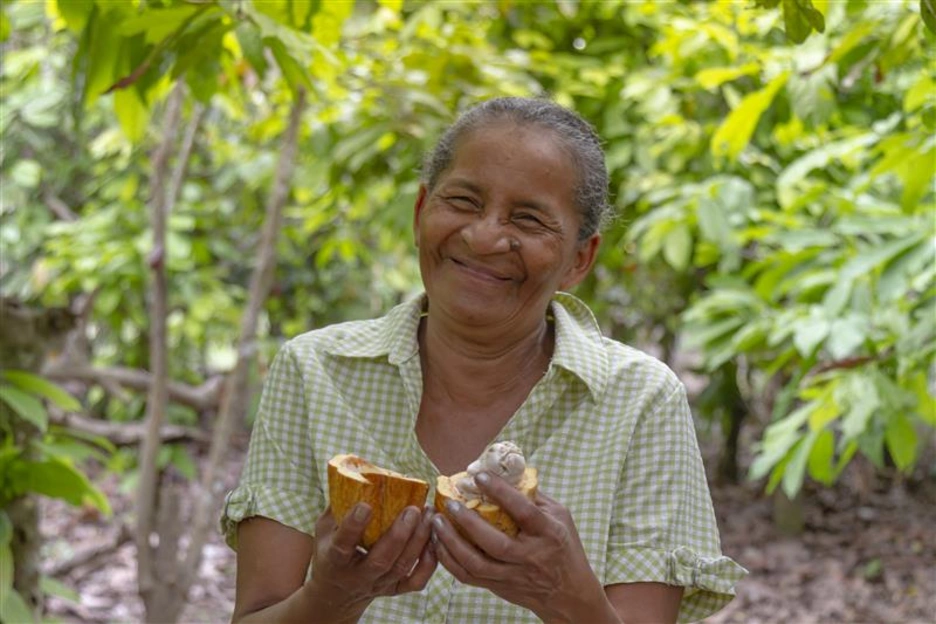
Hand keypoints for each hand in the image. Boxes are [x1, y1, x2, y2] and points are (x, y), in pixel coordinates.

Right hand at [308, 504, 436, 617]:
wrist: (335, 593)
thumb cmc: (330, 552)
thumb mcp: (324, 530)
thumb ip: (337, 506)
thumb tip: (355, 474)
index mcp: (335, 560)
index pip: (343, 545)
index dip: (353, 526)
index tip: (365, 506)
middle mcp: (357, 576)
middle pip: (381, 560)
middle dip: (399, 535)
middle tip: (413, 509)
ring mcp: (378, 585)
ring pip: (401, 567)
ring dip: (418, 541)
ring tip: (429, 515)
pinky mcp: (394, 590)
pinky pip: (416, 582)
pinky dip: (428, 563)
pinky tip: (434, 540)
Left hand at [431, 473, 618, 623]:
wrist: (569, 594)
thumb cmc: (564, 548)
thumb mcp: (561, 517)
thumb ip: (536, 497)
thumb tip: (507, 473)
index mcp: (548, 533)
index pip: (524, 511)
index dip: (500, 492)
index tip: (479, 476)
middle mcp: (530, 556)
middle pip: (495, 543)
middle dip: (468, 522)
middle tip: (450, 503)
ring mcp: (513, 575)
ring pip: (476, 564)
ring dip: (452, 543)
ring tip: (437, 522)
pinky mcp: (499, 587)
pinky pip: (468, 577)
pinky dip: (449, 561)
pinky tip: (438, 543)